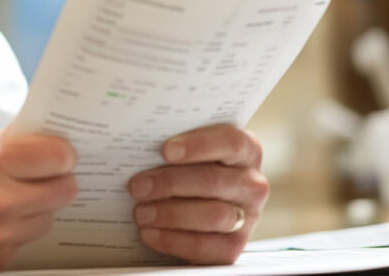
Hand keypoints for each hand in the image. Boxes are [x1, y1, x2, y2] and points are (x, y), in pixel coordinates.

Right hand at [0, 130, 76, 275]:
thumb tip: (36, 141)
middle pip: (65, 188)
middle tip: (40, 173)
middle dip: (55, 178)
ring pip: (49, 216)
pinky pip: (27, 240)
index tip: (56, 152)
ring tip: (11, 196)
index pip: (59, 156)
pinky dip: (18, 228)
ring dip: (38, 206)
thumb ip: (1, 144)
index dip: (60, 152)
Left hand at [127, 124, 268, 264]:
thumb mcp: (185, 150)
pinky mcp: (232, 247)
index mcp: (245, 150)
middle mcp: (251, 183)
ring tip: (141, 212)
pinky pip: (205, 247)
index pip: (231, 142)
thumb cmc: (185, 168)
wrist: (192, 204)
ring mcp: (245, 217)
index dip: (199, 145)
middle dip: (171, 183)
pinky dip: (173, 240)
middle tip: (138, 186)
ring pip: (213, 215)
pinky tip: (150, 232)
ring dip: (171, 214)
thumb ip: (173, 144)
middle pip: (214, 181)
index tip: (166, 150)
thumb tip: (137, 144)